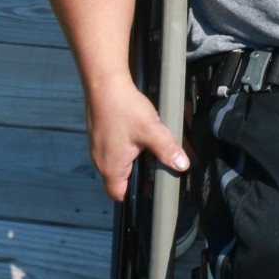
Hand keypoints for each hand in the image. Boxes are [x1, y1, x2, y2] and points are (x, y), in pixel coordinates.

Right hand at [85, 70, 189, 200]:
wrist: (104, 83)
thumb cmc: (124, 108)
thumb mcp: (150, 130)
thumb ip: (166, 149)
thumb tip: (182, 165)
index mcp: (111, 166)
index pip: (118, 194)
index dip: (134, 195)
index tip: (149, 187)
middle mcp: (100, 160)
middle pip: (118, 178)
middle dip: (136, 174)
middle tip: (154, 163)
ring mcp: (96, 146)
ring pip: (115, 161)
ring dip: (130, 158)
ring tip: (146, 146)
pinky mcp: (97, 133)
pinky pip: (111, 148)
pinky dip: (123, 145)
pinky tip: (135, 132)